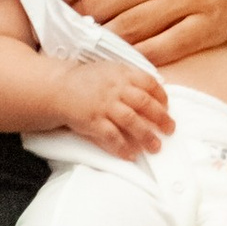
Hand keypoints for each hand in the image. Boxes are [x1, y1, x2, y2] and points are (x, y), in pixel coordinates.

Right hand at [51, 47, 171, 157]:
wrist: (56, 88)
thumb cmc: (83, 81)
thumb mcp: (108, 70)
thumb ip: (128, 79)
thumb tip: (150, 92)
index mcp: (121, 73)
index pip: (149, 83)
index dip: (161, 96)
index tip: (167, 106)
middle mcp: (115, 89)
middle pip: (144, 103)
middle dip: (161, 118)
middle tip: (170, 129)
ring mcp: (104, 105)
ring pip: (132, 121)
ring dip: (146, 135)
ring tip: (156, 147)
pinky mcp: (92, 121)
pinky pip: (112, 136)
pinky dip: (123, 147)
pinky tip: (131, 155)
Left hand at [59, 0, 226, 69]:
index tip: (53, 2)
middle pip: (100, 3)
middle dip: (76, 20)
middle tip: (64, 30)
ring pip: (125, 29)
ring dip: (100, 41)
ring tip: (86, 44)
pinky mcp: (204, 26)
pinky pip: (159, 48)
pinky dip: (136, 54)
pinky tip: (122, 55)